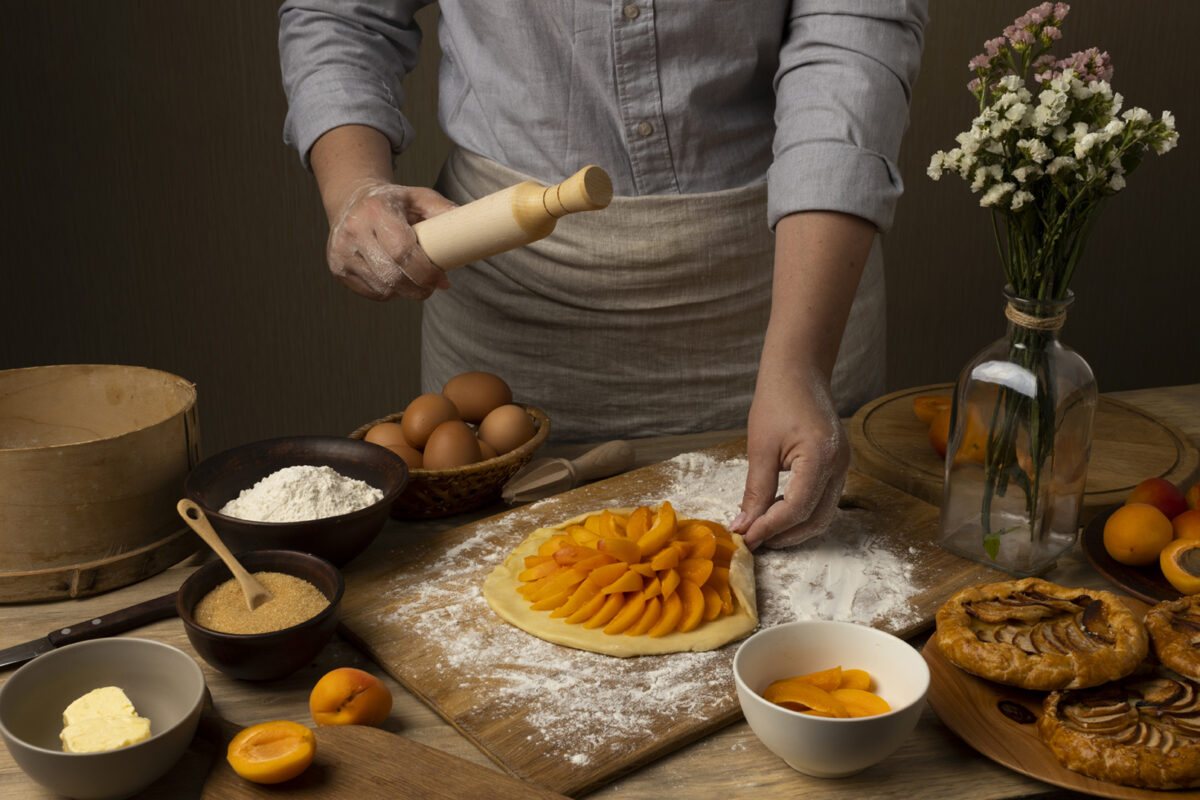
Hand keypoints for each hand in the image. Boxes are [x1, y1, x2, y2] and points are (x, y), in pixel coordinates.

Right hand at [325, 180, 457, 300]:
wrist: (352, 200)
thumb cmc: (393, 202)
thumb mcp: (420, 198)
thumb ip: (445, 214)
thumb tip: (468, 241)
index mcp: (375, 210)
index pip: (403, 251)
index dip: (426, 271)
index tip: (441, 277)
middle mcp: (353, 231)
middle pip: (393, 275)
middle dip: (419, 287)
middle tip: (434, 285)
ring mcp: (341, 252)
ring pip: (383, 288)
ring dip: (406, 290)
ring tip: (415, 279)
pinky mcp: (337, 268)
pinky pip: (372, 293)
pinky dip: (390, 291)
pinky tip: (395, 277)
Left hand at [731, 363, 848, 549]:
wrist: (799, 372)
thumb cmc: (777, 400)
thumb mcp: (760, 448)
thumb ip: (756, 491)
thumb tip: (745, 525)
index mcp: (821, 457)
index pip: (797, 508)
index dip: (770, 528)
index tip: (746, 538)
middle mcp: (839, 466)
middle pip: (815, 519)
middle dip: (784, 535)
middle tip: (753, 540)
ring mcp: (843, 466)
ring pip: (823, 514)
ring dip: (794, 528)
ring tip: (763, 530)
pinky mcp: (838, 466)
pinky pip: (824, 500)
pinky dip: (802, 513)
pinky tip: (778, 511)